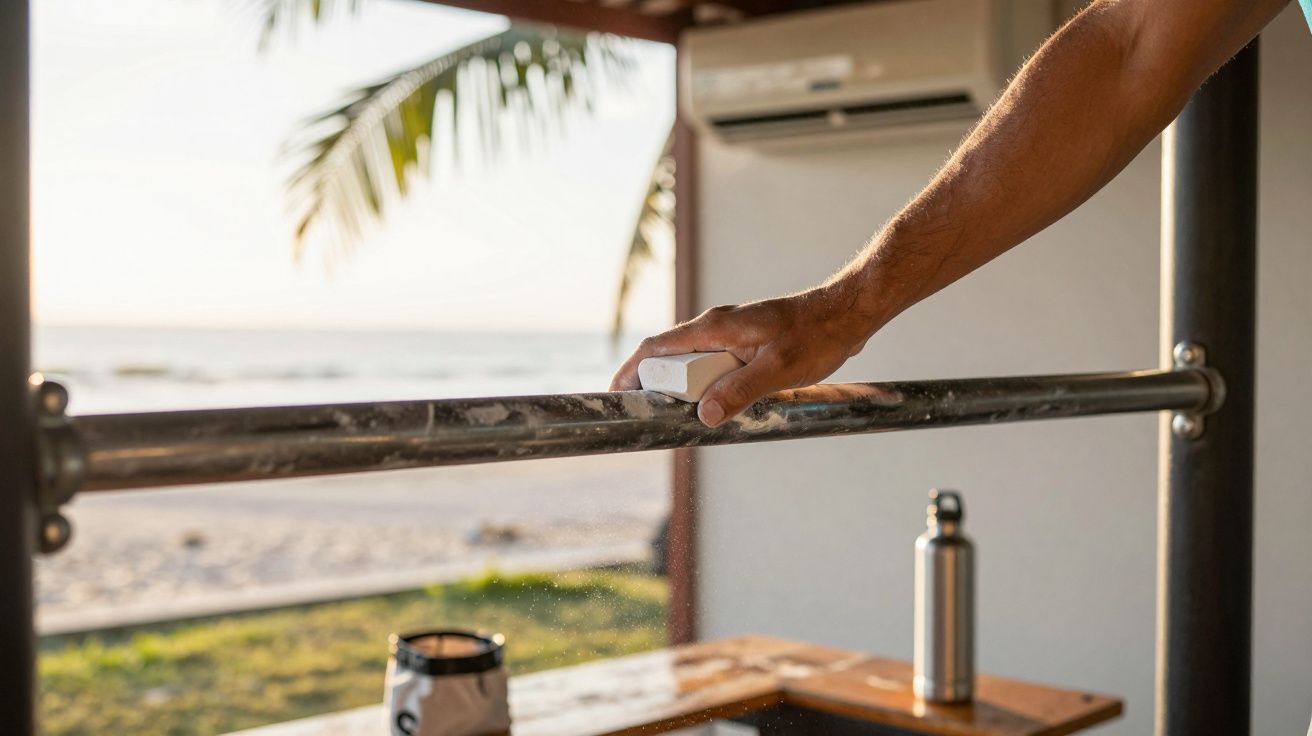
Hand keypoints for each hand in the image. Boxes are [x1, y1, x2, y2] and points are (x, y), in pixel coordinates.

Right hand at [609, 283, 878, 426]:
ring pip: (694, 361)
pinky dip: (706, 383)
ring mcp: (732, 332)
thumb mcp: (778, 369)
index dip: (631, 371)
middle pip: (670, 356)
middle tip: (644, 414)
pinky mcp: (747, 341)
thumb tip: (705, 416)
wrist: (849, 313)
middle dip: (651, 384)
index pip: (656, 347)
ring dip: (682, 387)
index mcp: (715, 327)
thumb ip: (739, 391)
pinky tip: (717, 403)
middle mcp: (717, 326)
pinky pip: (715, 363)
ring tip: (677, 416)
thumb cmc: (816, 336)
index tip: (615, 394)